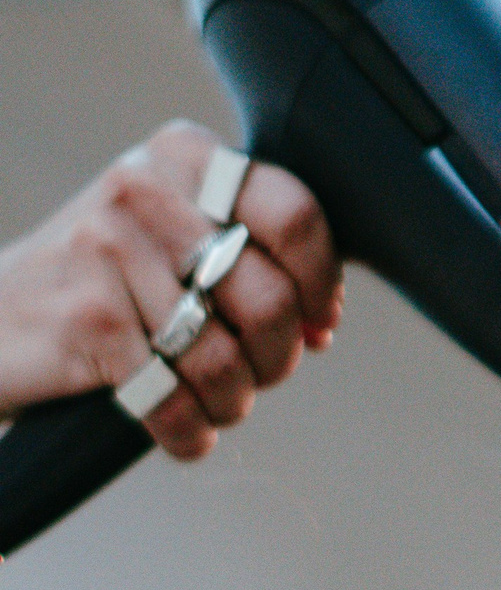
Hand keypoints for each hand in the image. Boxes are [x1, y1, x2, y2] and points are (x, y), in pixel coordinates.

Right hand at [0, 121, 342, 458]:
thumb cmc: (107, 286)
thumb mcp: (175, 242)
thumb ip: (253, 261)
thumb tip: (324, 321)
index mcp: (183, 157)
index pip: (294, 213)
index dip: (319, 284)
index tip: (313, 322)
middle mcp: (144, 187)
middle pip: (269, 296)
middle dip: (277, 358)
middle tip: (255, 374)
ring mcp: (108, 247)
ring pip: (226, 359)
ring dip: (231, 401)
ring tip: (212, 403)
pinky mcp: (87, 316)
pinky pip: (175, 400)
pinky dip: (189, 432)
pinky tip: (182, 430)